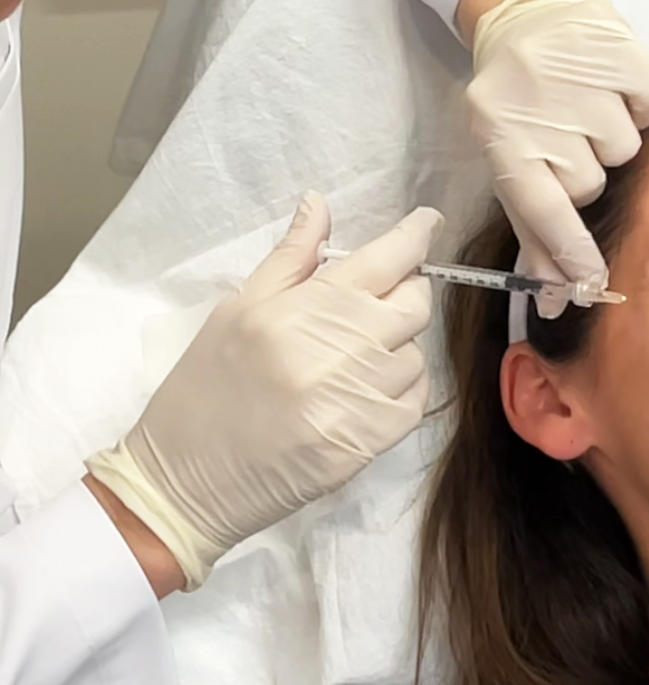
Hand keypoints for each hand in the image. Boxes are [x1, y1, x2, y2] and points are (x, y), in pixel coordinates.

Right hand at [85, 196, 441, 589]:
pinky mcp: (370, 444)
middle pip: (415, 303)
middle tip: (373, 300)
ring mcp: (361, 401)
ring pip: (416, 354)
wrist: (185, 481)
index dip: (416, 235)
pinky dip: (399, 390)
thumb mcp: (239, 309)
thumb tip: (320, 203)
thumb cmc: (205, 387)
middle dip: (405, 291)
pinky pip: (413, 401)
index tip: (426, 223)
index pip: (388, 259)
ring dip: (396, 347)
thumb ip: (291, 256)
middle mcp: (344, 351)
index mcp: (308, 309)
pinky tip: (361, 391)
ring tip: (349, 357)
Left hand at [465, 0, 648, 312]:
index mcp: (504, 140)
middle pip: (590, 185)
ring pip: (625, 150)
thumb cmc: (516, 101)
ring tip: (587, 106)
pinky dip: (637, 103)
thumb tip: (557, 297)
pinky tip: (609, 85)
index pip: (544, 212)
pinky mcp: (621, 53)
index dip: (571, 255)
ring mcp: (583, 79)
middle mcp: (541, 111)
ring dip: (612, 135)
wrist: (526, 15)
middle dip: (586, 173)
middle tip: (569, 140)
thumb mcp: (508, 158)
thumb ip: (533, 229)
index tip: (593, 285)